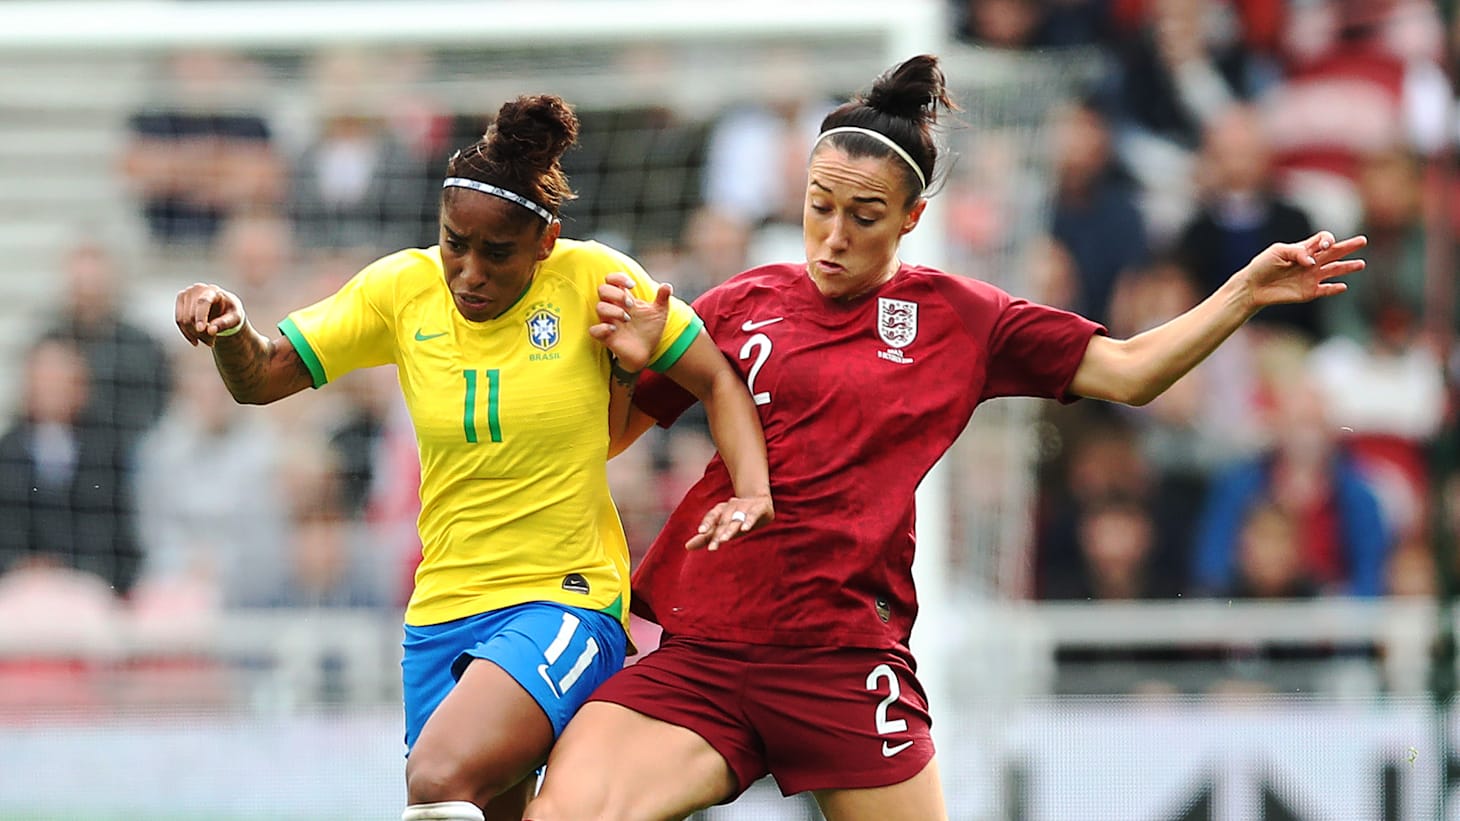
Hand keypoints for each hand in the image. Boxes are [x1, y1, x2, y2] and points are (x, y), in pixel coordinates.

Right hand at [175, 282, 246, 346]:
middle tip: (211, 343)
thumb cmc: (231, 312)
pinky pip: (179, 320)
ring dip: (194, 334)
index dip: (201, 316)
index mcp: (213, 290)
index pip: (203, 302)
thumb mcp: (235, 318)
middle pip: (192, 314)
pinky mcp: (180, 300)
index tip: (200, 330)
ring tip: (207, 341)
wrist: (223, 306)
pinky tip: (196, 340)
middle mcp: (197, 289)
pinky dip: (186, 333)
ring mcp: (186, 293)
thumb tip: (211, 331)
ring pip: (183, 319)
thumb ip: (225, 323)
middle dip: (200, 332)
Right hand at [589, 272, 670, 372]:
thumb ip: (662, 298)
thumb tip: (667, 286)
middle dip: (617, 294)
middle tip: (630, 305)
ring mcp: (608, 322)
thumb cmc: (649, 330)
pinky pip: (594, 330)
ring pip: (599, 307)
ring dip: (614, 310)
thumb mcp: (659, 313)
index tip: (632, 285)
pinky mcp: (606, 337)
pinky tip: (614, 329)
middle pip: (603, 289)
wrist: (648, 352)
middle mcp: (613, 308)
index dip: (619, 278)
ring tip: (627, 319)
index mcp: (624, 299)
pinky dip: (602, 328)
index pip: (612, 280)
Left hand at [685, 493, 773, 551]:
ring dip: (730, 529)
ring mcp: (745, 507)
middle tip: (712, 547)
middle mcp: (731, 507)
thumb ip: (705, 537)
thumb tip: (687, 547)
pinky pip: (753, 515)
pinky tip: (744, 529)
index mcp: (721, 511)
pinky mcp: (758, 508)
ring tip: (724, 540)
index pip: (712, 517)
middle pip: (723, 521)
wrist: (761, 503)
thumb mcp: (722, 527)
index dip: (706, 523)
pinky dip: (748, 521)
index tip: (699, 532)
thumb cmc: (736, 518)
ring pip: (736, 519)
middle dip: (718, 533)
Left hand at [1240, 231, 1366, 309]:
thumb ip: (1297, 252)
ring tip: (1361, 264)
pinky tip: (1343, 286)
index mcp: (1304, 249)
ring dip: (1347, 267)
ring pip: (1334, 270)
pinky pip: (1325, 290)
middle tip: (1363, 240)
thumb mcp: (1277, 252)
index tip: (1324, 245)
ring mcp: (1312, 277)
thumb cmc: (1263, 265)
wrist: (1253, 286)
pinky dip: (1334, 288)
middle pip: (1334, 253)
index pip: (1323, 240)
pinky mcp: (1309, 291)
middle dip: (1348, 247)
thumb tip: (1312, 261)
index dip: (1327, 240)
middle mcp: (1312, 262)